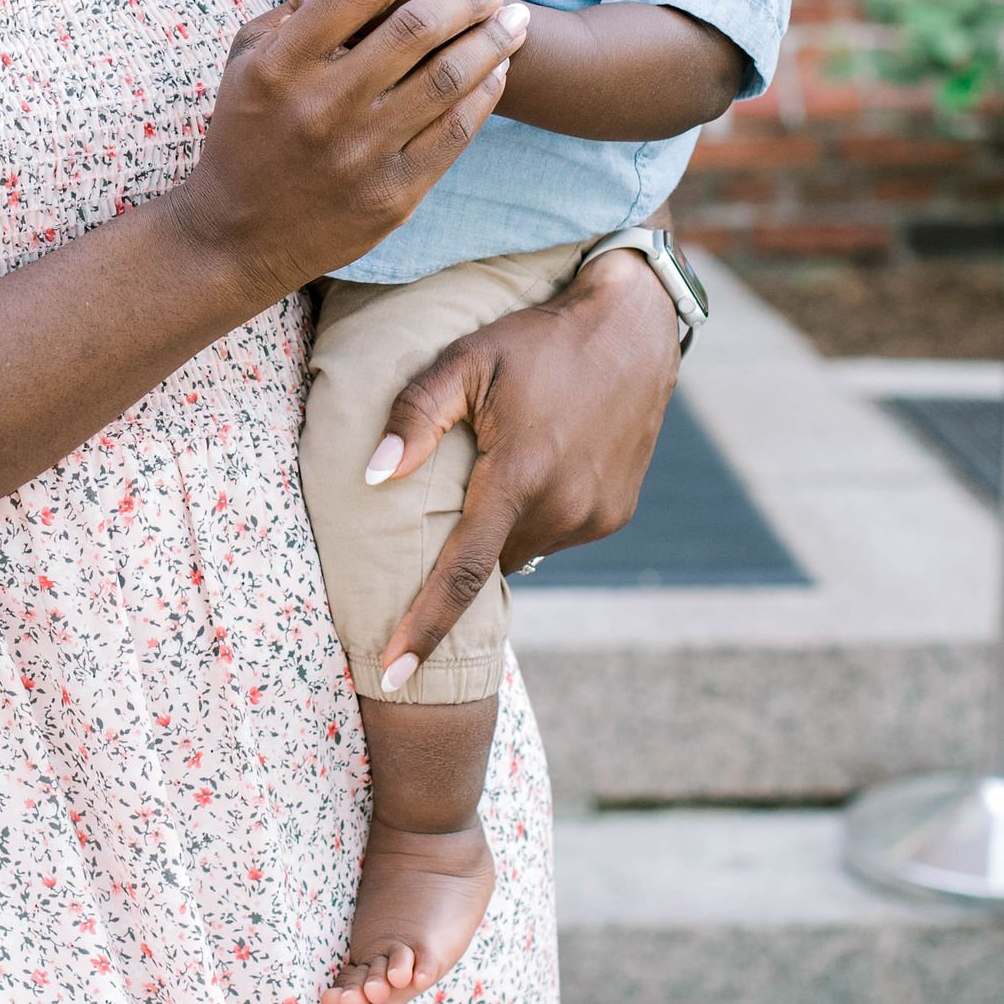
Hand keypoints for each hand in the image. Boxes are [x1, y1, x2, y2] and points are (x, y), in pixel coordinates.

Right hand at [176, 0, 526, 308]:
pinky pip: (456, 132)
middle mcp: (322, 105)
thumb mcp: (244, 65)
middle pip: (417, 25)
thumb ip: (291, 12)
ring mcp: (360, 153)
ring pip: (448, 76)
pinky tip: (497, 70)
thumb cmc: (243, 138)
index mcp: (280, 64)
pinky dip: (485, 93)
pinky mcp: (391, 195)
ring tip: (514, 17)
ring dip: (492, 38)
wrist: (235, 239)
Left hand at [369, 249, 681, 675]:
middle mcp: (562, 507)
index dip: (424, 628)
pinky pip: (557, 532)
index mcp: (518, 476)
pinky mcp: (614, 514)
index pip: (462, 572)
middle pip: (488, 557)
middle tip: (455, 487)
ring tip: (508, 458)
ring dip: (504, 523)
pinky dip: (538, 513)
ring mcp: (594, 515)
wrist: (632, 329)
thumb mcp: (466, 358)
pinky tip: (542, 460)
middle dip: (463, 543)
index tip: (392, 673)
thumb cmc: (536, 340)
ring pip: (522, 546)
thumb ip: (415, 415)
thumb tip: (372, 476)